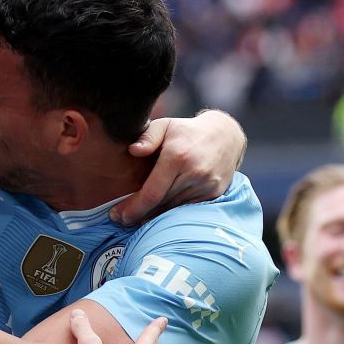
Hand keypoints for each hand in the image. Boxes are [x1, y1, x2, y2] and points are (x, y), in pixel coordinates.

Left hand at [112, 109, 246, 225]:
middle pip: (160, 205)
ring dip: (153, 217)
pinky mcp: (213, 194)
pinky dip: (170, 214)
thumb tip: (133, 150)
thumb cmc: (187, 131)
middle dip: (138, 214)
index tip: (117, 215)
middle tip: (120, 218)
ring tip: (135, 217)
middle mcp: (194, 173)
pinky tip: (157, 214)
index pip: (152, 193)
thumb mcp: (165, 125)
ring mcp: (206, 186)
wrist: (226, 136)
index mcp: (177, 157)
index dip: (133, 208)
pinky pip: (186, 209)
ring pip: (172, 210)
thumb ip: (147, 136)